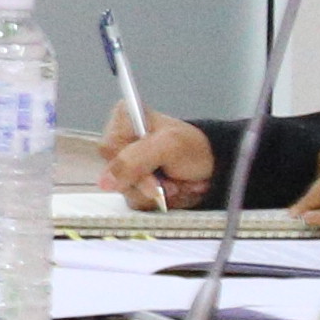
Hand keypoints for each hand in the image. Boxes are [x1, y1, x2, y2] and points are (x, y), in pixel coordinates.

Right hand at [101, 117, 218, 209]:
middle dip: (147, 182)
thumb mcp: (168, 146)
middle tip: (170, 180)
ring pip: (125, 191)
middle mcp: (121, 141)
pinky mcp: (134, 185)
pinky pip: (136, 201)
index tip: (152, 169)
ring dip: (156, 193)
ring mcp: (126, 166)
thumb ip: (135, 160)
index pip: (108, 148)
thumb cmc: (194, 148)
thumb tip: (105, 181)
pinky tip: (171, 191)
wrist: (213, 168)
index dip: (128, 164)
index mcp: (125, 118)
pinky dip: (158, 201)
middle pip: (115, 173)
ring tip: (176, 184)